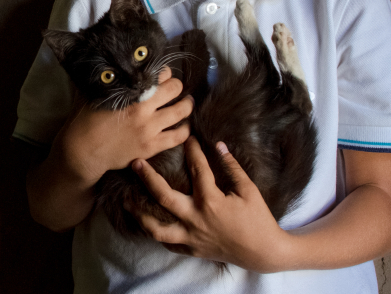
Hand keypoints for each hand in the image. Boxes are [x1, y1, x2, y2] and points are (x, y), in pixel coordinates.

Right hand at [57, 66, 192, 184]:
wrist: (84, 152)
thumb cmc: (86, 120)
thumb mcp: (94, 93)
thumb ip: (108, 80)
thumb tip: (113, 65)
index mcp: (131, 94)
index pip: (158, 75)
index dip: (163, 72)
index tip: (163, 74)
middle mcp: (144, 109)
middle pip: (174, 89)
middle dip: (177, 85)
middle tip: (176, 87)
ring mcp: (150, 129)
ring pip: (181, 112)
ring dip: (187, 104)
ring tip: (187, 102)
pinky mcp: (152, 147)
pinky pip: (178, 137)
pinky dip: (185, 129)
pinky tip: (184, 125)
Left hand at [132, 137, 290, 272]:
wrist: (263, 252)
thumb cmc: (258, 219)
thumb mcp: (249, 190)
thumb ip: (232, 167)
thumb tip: (219, 145)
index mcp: (211, 201)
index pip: (197, 170)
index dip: (192, 151)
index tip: (188, 138)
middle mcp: (196, 219)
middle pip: (164, 197)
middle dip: (147, 178)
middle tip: (135, 163)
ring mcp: (192, 237)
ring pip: (158, 228)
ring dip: (140, 214)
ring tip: (126, 203)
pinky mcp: (192, 250)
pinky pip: (168, 243)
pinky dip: (157, 233)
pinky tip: (148, 223)